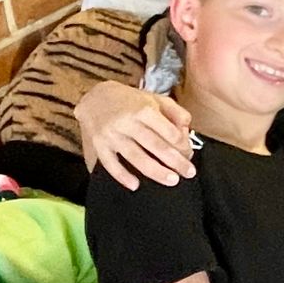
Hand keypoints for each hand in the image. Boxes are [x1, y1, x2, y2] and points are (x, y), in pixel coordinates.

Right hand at [78, 82, 193, 189]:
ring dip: (156, 171)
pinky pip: (110, 164)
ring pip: (136, 157)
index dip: (183, 145)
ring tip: (172, 180)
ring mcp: (112, 135)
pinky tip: (135, 185)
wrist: (94, 97)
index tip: (189, 153)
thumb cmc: (131, 101)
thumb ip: (175, 112)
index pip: (169, 132)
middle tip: (189, 173)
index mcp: (144, 109)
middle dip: (175, 162)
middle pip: (156, 146)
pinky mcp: (99, 145)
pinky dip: (122, 176)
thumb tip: (187, 129)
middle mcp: (127, 122)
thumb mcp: (155, 98)